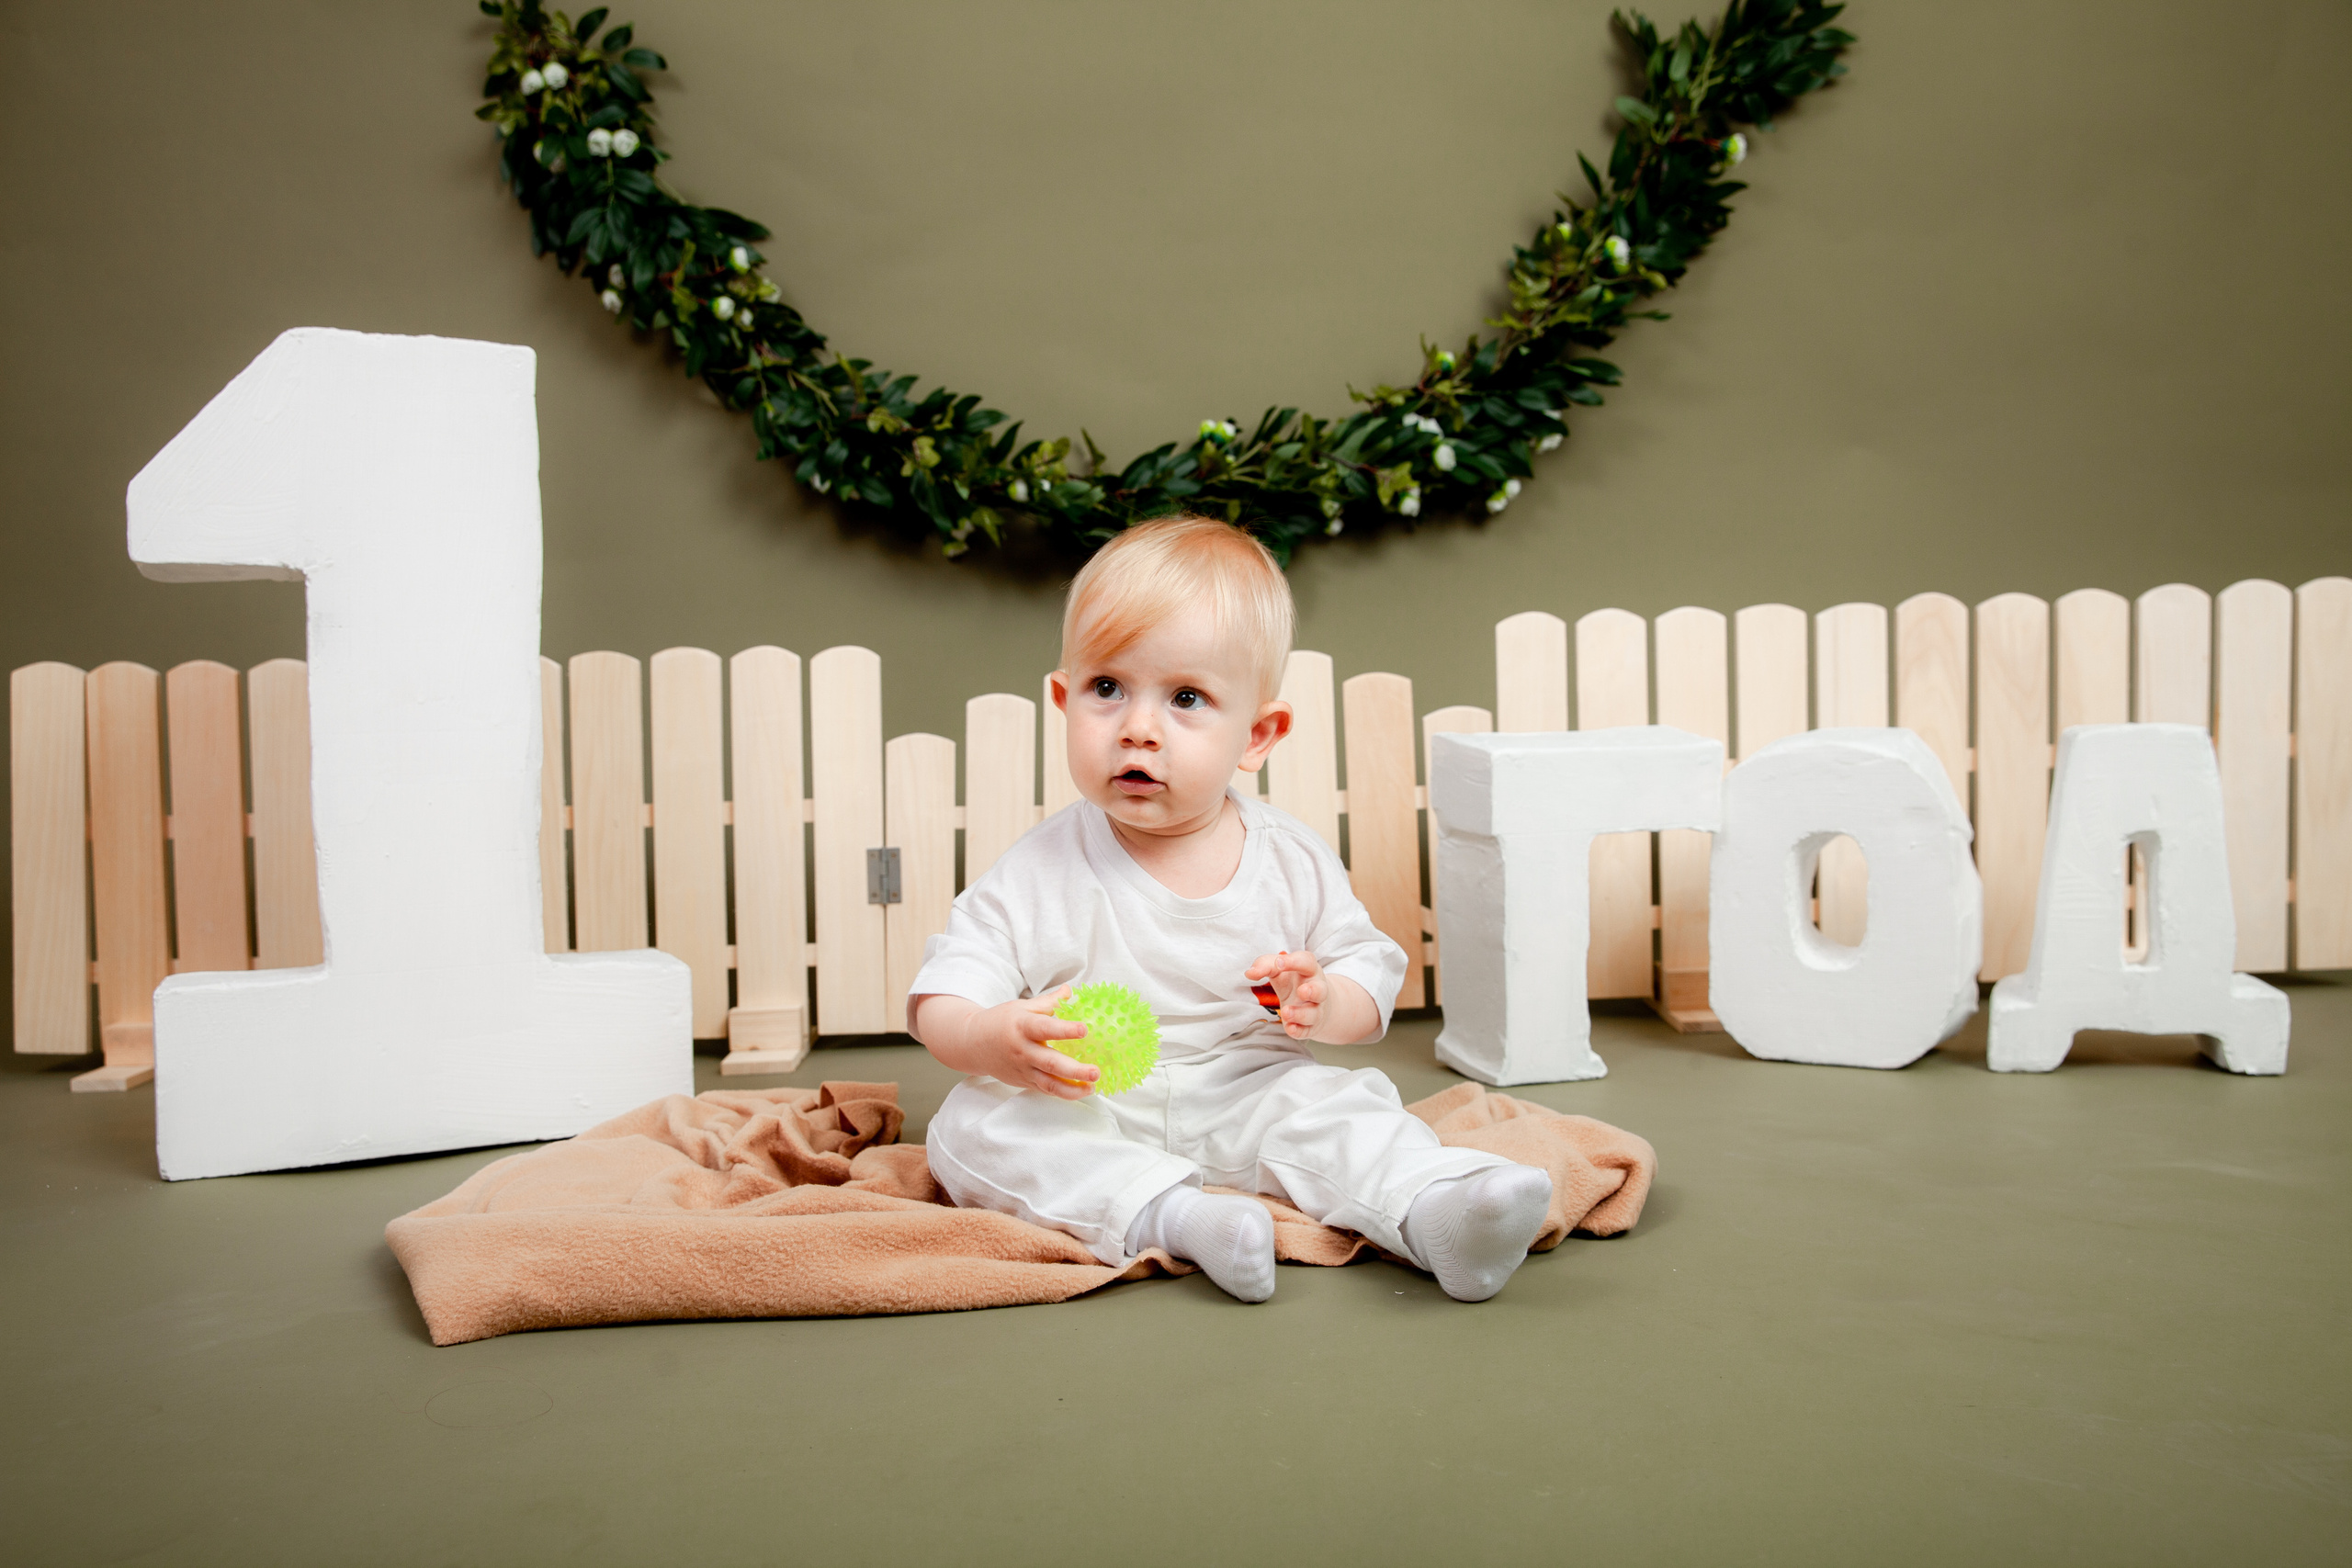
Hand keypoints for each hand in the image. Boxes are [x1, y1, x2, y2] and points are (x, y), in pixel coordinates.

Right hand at [909, 987, 1100, 1099]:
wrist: (972, 1044)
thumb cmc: (1001, 1022)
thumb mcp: (1022, 1006)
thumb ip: (1049, 1002)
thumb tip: (1071, 991)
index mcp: (1022, 1026)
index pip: (1045, 1029)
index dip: (1065, 1030)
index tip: (1084, 1030)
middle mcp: (1022, 1050)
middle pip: (1050, 1063)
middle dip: (1075, 1070)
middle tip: (1096, 1070)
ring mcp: (1022, 1069)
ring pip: (1049, 1083)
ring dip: (1073, 1088)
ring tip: (1093, 1087)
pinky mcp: (1024, 1082)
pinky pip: (1046, 1090)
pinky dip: (1064, 1093)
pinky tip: (1082, 1090)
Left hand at [1247, 950, 1327, 1040]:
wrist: (1313, 1002)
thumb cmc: (1293, 981)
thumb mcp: (1279, 970)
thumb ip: (1265, 966)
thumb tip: (1250, 973)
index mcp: (1309, 970)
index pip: (1306, 962)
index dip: (1294, 961)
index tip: (1279, 962)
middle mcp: (1316, 989)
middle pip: (1320, 990)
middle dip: (1313, 991)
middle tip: (1301, 991)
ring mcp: (1315, 1009)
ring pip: (1313, 1013)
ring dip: (1300, 1014)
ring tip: (1285, 1012)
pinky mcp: (1310, 1026)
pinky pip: (1306, 1030)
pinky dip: (1299, 1030)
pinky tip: (1290, 1028)